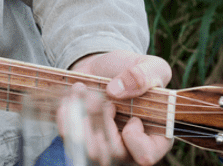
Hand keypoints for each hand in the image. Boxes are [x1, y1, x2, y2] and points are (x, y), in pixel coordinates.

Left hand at [71, 50, 172, 165]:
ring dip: (83, 116)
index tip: (132, 117)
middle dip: (103, 122)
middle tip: (104, 100)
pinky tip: (75, 92)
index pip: (146, 156)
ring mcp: (103, 145)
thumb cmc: (134, 70)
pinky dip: (67, 112)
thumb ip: (144, 75)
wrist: (105, 65)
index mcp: (155, 136)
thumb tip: (116, 90)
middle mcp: (129, 147)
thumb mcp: (151, 66)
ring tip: (86, 92)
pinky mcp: (81, 135)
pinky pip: (69, 134)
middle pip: (112, 154)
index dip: (134, 137)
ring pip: (88, 148)